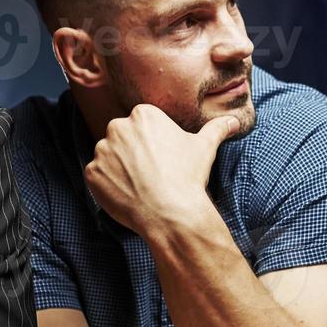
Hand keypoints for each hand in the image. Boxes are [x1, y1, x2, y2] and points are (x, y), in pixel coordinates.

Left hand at [83, 105, 240, 235]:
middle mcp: (117, 127)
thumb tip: (234, 121)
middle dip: (134, 154)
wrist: (170, 212)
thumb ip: (217, 129)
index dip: (153, 144)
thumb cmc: (187, 177)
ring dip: (120, 169)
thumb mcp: (205, 148)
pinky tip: (128, 194)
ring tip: (141, 186)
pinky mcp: (91, 173)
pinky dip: (108, 185)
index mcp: (143, 114)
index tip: (163, 159)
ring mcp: (101, 151)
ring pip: (109, 157)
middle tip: (152, 174)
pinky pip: (97, 176)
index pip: (143, 125)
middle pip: (123, 138)